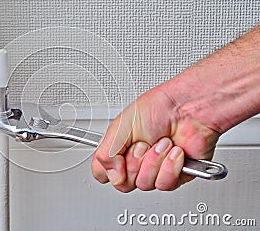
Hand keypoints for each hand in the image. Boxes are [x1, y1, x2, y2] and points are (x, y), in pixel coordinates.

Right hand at [91, 87, 220, 191]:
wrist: (190, 108)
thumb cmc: (159, 108)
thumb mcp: (121, 126)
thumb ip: (106, 155)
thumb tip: (112, 177)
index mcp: (119, 148)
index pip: (102, 173)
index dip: (108, 169)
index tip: (116, 155)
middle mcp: (135, 161)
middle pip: (124, 183)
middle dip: (135, 162)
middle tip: (143, 143)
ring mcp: (154, 169)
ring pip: (144, 184)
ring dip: (154, 161)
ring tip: (162, 143)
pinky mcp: (175, 176)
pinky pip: (165, 184)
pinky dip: (170, 166)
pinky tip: (175, 151)